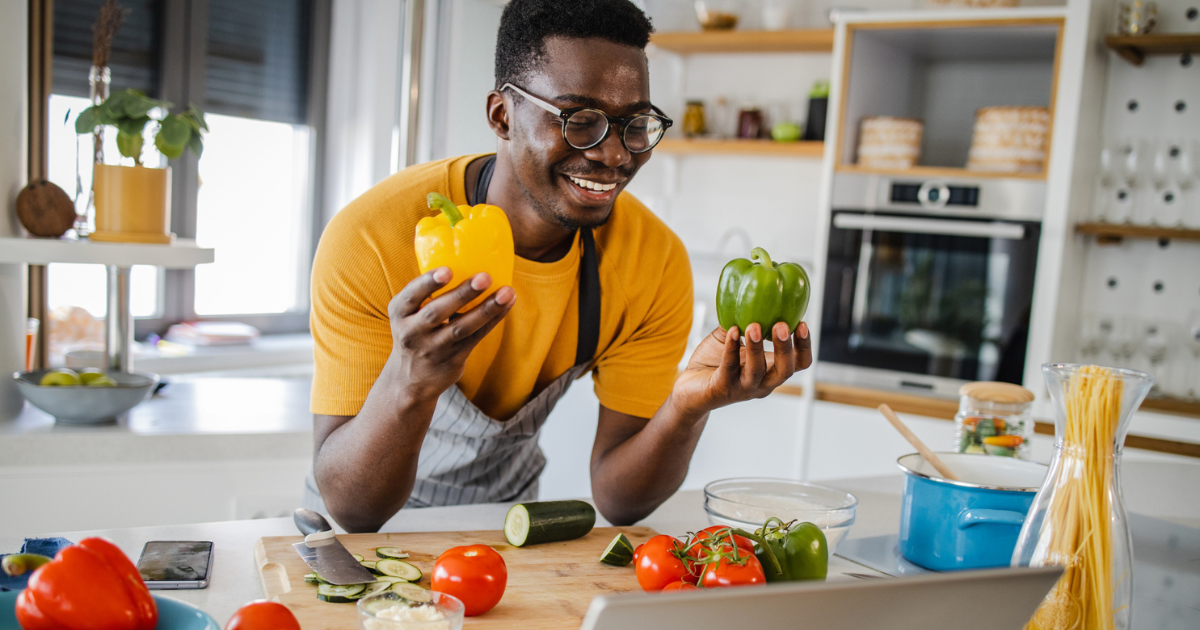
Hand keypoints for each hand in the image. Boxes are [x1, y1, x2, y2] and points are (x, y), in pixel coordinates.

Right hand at [385, 268, 515, 403]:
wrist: (410, 381)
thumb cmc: (415, 332)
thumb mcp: (407, 314)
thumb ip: (425, 293)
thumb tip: (460, 254)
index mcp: (399, 313)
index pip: (410, 296)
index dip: (428, 283)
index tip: (447, 270)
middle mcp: (412, 332)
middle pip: (438, 312)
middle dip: (462, 294)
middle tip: (485, 277)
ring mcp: (433, 348)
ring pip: (462, 328)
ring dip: (486, 309)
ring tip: (506, 292)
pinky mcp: (453, 359)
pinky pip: (476, 337)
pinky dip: (493, 320)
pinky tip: (506, 305)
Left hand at [670, 322, 811, 416]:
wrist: (688, 388)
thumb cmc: (714, 362)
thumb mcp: (732, 337)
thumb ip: (743, 319)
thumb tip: (750, 290)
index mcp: (771, 370)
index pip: (798, 363)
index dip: (804, 346)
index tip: (802, 323)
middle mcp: (762, 383)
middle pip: (785, 370)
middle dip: (786, 348)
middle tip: (782, 325)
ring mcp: (743, 388)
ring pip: (757, 370)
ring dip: (757, 347)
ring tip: (754, 325)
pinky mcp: (722, 388)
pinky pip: (729, 367)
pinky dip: (731, 348)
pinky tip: (732, 331)